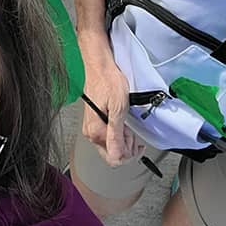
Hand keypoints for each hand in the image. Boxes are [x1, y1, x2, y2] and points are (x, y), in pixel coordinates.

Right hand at [79, 40, 141, 165]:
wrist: (100, 67)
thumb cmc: (108, 82)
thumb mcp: (118, 109)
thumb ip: (117, 136)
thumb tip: (117, 157)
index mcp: (95, 131)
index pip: (113, 158)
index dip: (128, 154)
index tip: (135, 142)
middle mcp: (90, 132)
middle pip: (111, 154)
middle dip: (125, 147)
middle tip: (132, 132)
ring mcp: (91, 127)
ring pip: (109, 146)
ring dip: (122, 140)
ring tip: (127, 125)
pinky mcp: (93, 121)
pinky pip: (106, 136)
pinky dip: (117, 133)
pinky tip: (121, 123)